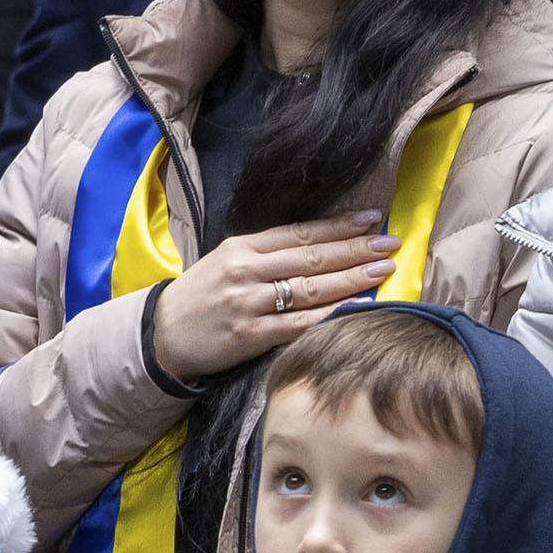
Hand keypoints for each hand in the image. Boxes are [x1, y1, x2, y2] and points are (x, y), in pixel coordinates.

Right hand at [149, 213, 399, 382]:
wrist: (161, 334)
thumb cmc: (202, 295)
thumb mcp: (226, 261)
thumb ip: (267, 252)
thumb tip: (321, 243)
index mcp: (242, 247)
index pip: (300, 232)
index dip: (339, 225)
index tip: (372, 218)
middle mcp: (247, 270)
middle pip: (312, 257)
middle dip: (356, 248)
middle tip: (390, 242)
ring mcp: (250, 302)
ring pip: (311, 287)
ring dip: (353, 278)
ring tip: (385, 269)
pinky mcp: (252, 334)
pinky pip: (301, 323)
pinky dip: (332, 314)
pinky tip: (360, 306)